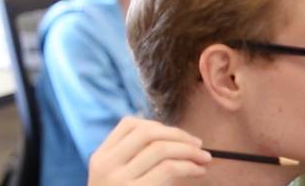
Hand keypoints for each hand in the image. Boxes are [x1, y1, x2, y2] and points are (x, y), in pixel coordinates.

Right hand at [88, 117, 211, 185]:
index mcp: (100, 158)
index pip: (128, 124)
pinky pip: (169, 168)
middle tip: (198, 144)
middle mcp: (106, 165)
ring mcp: (119, 180)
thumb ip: (132, 161)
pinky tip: (198, 171)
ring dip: (189, 150)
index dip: (158, 125)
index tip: (177, 137)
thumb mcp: (115, 180)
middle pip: (147, 132)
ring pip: (161, 148)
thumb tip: (172, 140)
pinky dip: (189, 166)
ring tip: (203, 158)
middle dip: (178, 134)